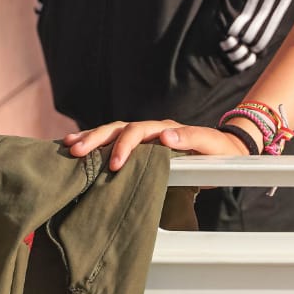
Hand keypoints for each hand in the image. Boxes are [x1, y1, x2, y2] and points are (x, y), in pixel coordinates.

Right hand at [62, 121, 248, 171]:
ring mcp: (143, 138)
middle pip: (118, 128)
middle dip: (96, 138)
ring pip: (112, 133)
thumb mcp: (210, 144)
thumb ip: (191, 138)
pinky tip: (77, 149)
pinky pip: (114, 143)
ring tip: (68, 146)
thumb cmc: (218, 151)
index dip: (125, 146)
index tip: (115, 165)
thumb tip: (165, 136)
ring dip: (90, 138)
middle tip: (77, 151)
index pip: (138, 131)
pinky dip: (96, 145)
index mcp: (164, 129)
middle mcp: (151, 130)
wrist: (224, 152)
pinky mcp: (139, 148)